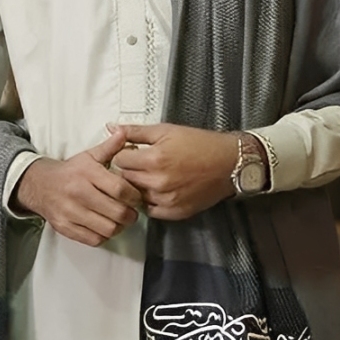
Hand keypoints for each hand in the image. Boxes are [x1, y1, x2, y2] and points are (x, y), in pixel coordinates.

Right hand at [13, 128, 142, 246]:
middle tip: (132, 211)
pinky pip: (94, 239)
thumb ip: (109, 147)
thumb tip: (123, 133)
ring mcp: (70, 212)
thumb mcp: (88, 156)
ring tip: (119, 219)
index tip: (137, 197)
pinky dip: (104, 236)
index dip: (135, 196)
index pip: (120, 189)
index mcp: (87, 173)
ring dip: (119, 227)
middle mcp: (78, 193)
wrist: (39, 185)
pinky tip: (105, 226)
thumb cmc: (70, 172)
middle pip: (117, 212)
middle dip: (131, 214)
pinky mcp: (65, 227)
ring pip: (108, 229)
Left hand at [111, 123, 238, 219]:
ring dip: (140, 186)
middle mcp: (158, 182)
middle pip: (126, 178)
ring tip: (154, 176)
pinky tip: (161, 189)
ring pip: (137, 195)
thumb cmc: (199, 143)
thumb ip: (135, 131)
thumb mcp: (166, 130)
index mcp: (154, 159)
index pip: (120, 160)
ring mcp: (166, 199)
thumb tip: (111, 127)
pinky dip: (151, 200)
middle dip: (131, 170)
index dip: (125, 154)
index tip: (133, 152)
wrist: (229, 163)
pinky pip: (150, 210)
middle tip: (143, 163)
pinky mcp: (175, 212)